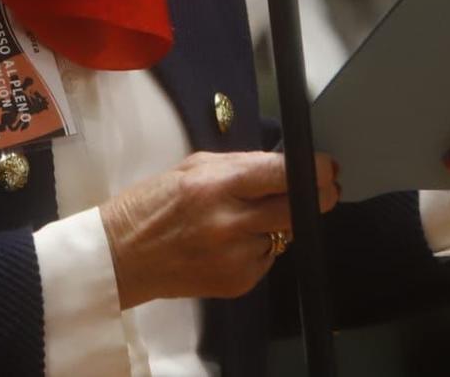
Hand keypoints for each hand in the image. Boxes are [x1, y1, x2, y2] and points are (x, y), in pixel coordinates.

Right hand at [100, 150, 340, 309]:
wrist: (122, 255)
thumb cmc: (151, 205)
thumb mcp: (192, 168)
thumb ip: (240, 167)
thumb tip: (283, 167)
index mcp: (216, 185)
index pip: (282, 174)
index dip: (314, 170)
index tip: (327, 168)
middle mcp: (229, 222)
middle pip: (296, 209)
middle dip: (316, 198)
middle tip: (324, 190)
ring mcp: (235, 257)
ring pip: (284, 234)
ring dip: (276, 224)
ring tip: (244, 219)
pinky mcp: (237, 283)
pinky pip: (267, 259)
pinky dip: (258, 248)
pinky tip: (230, 243)